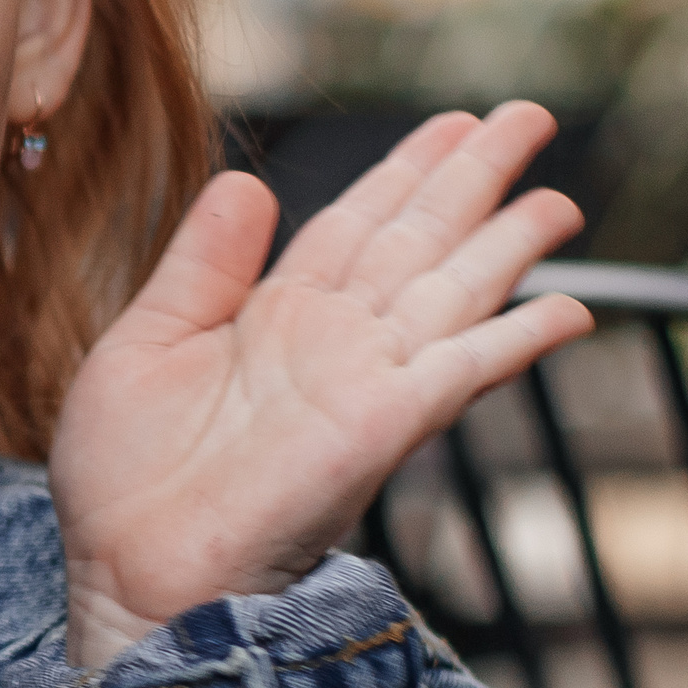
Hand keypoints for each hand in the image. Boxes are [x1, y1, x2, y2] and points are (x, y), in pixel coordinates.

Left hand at [50, 101, 593, 670]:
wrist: (123, 572)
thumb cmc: (124, 478)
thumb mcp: (144, 344)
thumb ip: (199, 266)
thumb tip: (244, 181)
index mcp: (273, 318)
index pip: (354, 224)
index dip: (404, 171)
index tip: (452, 123)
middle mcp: (330, 344)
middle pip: (417, 240)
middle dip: (472, 178)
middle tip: (528, 116)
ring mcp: (360, 385)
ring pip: (452, 292)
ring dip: (508, 243)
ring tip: (559, 198)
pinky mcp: (376, 431)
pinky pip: (457, 373)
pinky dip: (512, 341)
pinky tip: (564, 308)